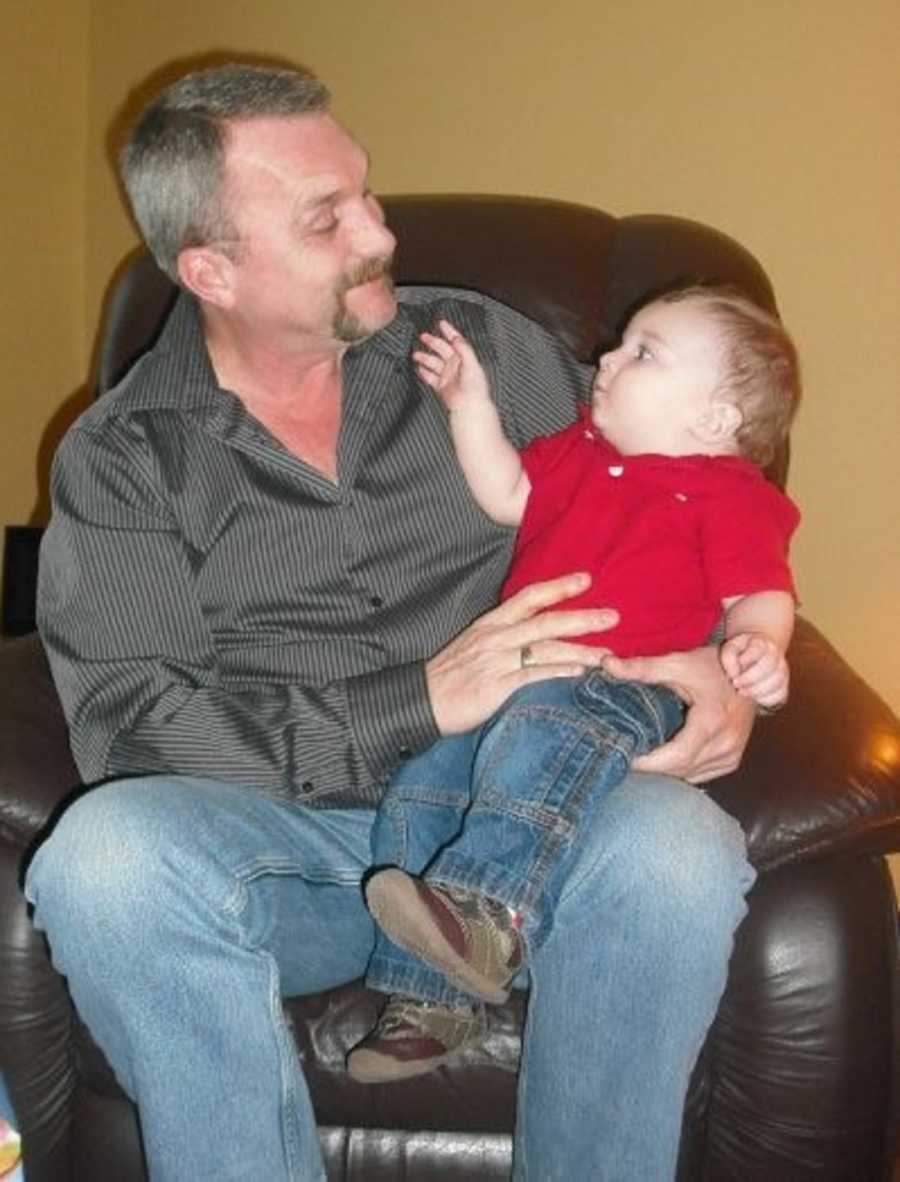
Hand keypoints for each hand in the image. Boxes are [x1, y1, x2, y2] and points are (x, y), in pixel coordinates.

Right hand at [413, 320, 488, 411]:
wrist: (469, 405)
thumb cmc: (474, 386)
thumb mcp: (471, 364)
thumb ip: (464, 349)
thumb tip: (455, 338)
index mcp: (463, 358)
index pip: (455, 341)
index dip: (449, 331)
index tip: (441, 323)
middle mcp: (455, 365)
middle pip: (442, 349)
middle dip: (432, 342)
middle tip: (423, 336)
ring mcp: (447, 375)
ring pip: (434, 363)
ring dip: (425, 358)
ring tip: (415, 354)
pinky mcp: (441, 386)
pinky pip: (431, 377)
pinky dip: (424, 373)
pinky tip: (419, 368)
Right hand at [426, 573, 616, 734]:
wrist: (420, 701)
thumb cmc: (448, 676)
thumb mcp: (473, 645)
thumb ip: (502, 637)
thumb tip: (533, 636)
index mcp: (491, 624)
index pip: (529, 597)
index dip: (559, 586)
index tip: (587, 578)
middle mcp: (496, 637)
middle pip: (546, 621)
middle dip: (582, 618)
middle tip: (614, 616)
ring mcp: (496, 661)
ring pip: (545, 648)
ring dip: (580, 650)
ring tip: (607, 654)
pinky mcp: (496, 686)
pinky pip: (533, 676)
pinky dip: (557, 672)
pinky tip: (578, 674)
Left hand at [602, 646, 755, 783]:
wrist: (752, 670)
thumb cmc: (715, 666)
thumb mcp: (679, 663)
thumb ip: (642, 668)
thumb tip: (607, 665)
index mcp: (712, 722)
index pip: (675, 757)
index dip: (648, 763)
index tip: (623, 756)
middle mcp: (725, 744)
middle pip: (680, 770)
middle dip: (651, 769)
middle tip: (623, 757)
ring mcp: (731, 755)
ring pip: (690, 776)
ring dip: (665, 772)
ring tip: (639, 758)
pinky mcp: (732, 760)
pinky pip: (700, 774)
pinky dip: (681, 770)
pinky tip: (662, 760)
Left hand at [719, 631, 788, 708]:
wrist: (753, 659)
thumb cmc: (739, 654)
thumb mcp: (730, 649)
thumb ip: (729, 657)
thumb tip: (735, 674)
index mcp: (762, 643)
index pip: (759, 649)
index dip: (747, 659)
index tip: (735, 668)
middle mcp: (776, 655)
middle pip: (769, 666)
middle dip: (750, 678)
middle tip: (736, 684)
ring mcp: (782, 670)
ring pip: (777, 682)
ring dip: (757, 690)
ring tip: (742, 691)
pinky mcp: (784, 685)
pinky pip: (780, 695)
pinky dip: (766, 699)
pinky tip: (754, 697)